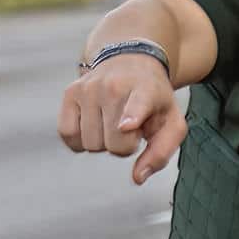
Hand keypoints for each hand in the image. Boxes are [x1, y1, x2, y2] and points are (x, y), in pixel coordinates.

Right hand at [57, 53, 184, 183]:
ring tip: (112, 123)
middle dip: (123, 146)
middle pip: (113, 143)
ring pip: (90, 143)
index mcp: (146, 90)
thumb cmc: (154, 99)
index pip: (138, 104)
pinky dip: (80, 140)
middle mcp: (115, 86)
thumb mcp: (171, 122)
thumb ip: (161, 152)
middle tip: (130, 129)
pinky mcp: (70, 93)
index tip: (127, 125)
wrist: (130, 61)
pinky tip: (94, 126)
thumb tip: (138, 177)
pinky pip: (67, 134)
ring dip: (102, 142)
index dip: (132, 116)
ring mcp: (89, 88)